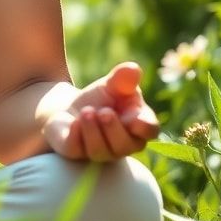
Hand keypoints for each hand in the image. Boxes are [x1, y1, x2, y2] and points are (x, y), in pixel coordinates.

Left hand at [41, 61, 159, 161]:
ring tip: (86, 112)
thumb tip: (133, 69)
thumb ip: (123, 79)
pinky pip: (76, 150)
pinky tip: (74, 123)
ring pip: (100, 151)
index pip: (149, 130)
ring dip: (93, 130)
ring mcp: (98, 151)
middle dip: (114, 128)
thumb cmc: (101, 98)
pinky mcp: (75, 151)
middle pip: (125, 146)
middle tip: (104, 111)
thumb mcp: (112, 85)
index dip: (144, 126)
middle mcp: (121, 144)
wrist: (71, 107)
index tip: (134, 117)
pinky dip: (75, 136)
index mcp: (137, 125)